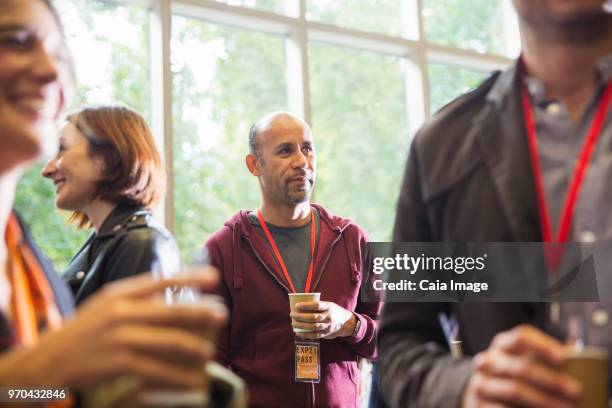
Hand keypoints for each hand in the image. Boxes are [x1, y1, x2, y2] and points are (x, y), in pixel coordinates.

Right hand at [0, 268, 227, 390]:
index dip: (190, 278)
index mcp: (119, 294)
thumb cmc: (80, 334)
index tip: (214, 277)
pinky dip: (178, 375)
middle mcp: (121, 311)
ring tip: (211, 351)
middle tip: (222, 315)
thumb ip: (133, 302)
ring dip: (195, 346)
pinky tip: (192, 379)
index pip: (161, 280)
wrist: (45, 362)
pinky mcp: (119, 361)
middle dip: (201, 312)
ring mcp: (120, 336)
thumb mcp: (103, 307)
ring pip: (169, 340)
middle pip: (171, 310)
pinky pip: (158, 368)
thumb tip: (168, 300)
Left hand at [291, 301, 356, 339]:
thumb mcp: (329, 305)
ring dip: (301, 325)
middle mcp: (329, 317)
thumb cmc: (333, 311)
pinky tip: (298, 332)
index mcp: (329, 307)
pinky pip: (314, 335)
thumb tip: (301, 305)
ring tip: (293, 323)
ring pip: (313, 327)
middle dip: (301, 316)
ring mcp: (328, 326)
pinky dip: (305, 334)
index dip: (306, 305)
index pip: (316, 305)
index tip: (297, 305)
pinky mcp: (326, 334)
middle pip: (313, 317)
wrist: (346, 323)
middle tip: (292, 314)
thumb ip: (318, 305)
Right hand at [461, 325, 580, 407]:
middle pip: (520, 367)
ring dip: (542, 401)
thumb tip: (577, 356)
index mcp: (503, 344)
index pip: (521, 337)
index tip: (565, 359)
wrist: (483, 391)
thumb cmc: (514, 374)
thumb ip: (546, 357)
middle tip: (575, 391)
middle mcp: (488, 361)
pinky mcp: (478, 404)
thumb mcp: (524, 359)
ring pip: (513, 390)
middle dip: (551, 380)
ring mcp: (481, 383)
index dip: (543, 346)